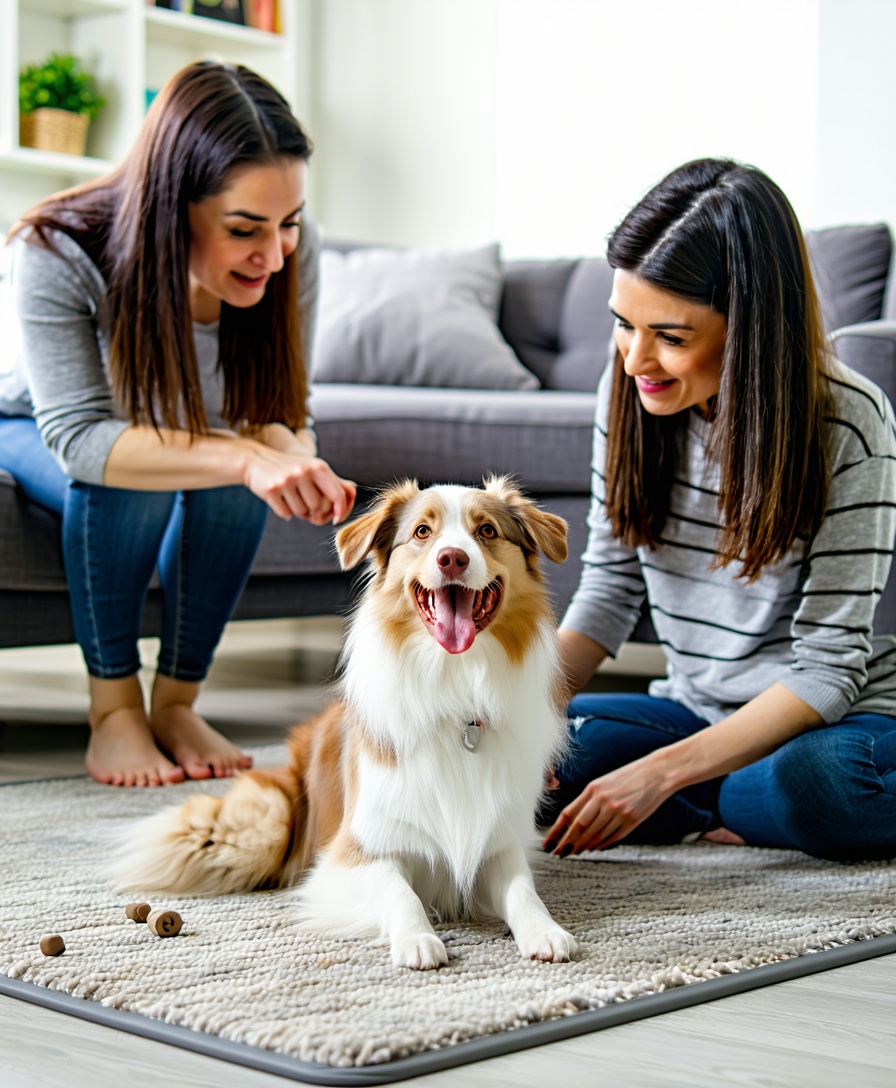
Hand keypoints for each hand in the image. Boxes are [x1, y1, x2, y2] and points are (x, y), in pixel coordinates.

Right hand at [243, 447, 355, 524]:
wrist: (256, 461)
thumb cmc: (292, 469)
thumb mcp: (315, 470)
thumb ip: (336, 483)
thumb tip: (350, 498)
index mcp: (319, 467)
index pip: (338, 496)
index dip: (340, 511)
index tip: (336, 519)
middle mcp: (304, 471)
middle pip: (319, 507)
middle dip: (313, 510)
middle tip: (304, 502)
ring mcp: (287, 480)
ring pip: (302, 512)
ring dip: (297, 510)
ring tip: (290, 496)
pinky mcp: (271, 489)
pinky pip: (286, 514)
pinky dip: (284, 511)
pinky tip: (279, 498)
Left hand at [542, 756, 674, 854]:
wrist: (657, 773)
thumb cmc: (628, 777)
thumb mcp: (604, 782)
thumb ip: (589, 800)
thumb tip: (574, 822)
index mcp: (593, 789)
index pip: (569, 814)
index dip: (556, 831)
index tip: (548, 842)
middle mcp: (604, 801)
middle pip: (579, 828)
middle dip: (567, 843)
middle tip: (559, 853)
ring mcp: (618, 812)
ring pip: (595, 836)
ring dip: (583, 846)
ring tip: (575, 852)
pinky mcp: (631, 820)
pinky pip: (612, 838)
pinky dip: (601, 845)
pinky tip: (594, 848)